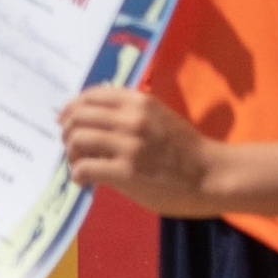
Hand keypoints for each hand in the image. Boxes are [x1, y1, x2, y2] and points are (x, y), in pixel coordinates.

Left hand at [60, 84, 226, 216]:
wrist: (211, 174)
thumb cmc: (185, 148)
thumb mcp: (158, 116)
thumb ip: (130, 113)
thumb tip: (93, 118)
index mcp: (138, 101)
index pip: (89, 95)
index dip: (71, 109)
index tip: (68, 121)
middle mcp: (131, 118)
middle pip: (76, 116)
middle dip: (66, 132)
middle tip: (71, 147)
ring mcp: (128, 145)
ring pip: (76, 140)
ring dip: (70, 154)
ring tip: (78, 165)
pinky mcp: (126, 172)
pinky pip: (84, 168)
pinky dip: (77, 175)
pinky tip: (85, 181)